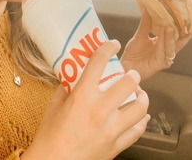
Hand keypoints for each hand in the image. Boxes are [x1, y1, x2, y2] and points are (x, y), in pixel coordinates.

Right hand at [24, 40, 149, 159]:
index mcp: (82, 97)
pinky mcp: (116, 145)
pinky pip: (137, 131)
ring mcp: (111, 129)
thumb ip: (66, 89)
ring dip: (141, 97)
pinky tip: (140, 117)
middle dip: (132, 76)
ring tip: (139, 94)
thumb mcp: (54, 107)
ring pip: (140, 107)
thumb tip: (74, 77)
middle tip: (130, 75)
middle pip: (129, 83)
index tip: (112, 45)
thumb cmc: (49, 138)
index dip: (108, 48)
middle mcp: (100, 110)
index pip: (99, 63)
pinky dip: (141, 121)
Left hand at [120, 7, 191, 79]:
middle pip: (180, 40)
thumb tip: (147, 9)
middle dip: (189, 32)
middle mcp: (166, 49)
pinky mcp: (161, 63)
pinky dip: (165, 43)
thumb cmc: (133, 53)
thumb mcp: (140, 35)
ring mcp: (164, 57)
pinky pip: (165, 52)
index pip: (176, 33)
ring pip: (173, 46)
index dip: (183, 26)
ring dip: (173, 36)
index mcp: (163, 42)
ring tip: (172, 26)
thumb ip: (145, 24)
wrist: (125, 65)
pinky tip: (166, 34)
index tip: (191, 17)